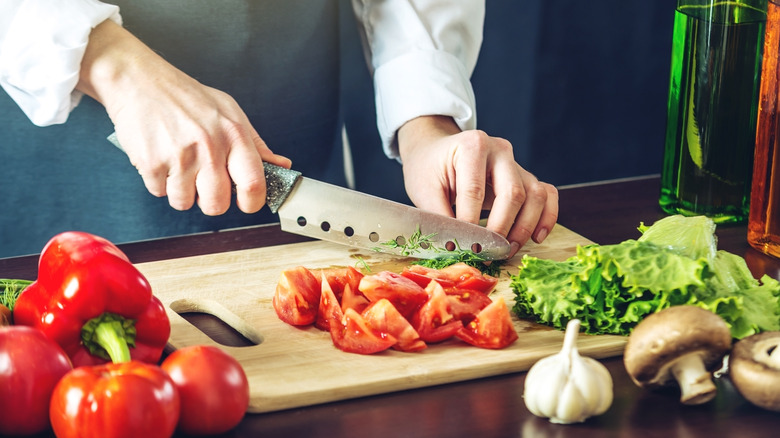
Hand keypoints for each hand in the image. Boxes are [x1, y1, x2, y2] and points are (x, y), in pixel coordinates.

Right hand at [76, 20, 290, 214]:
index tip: (245, 202)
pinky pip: (159, 192)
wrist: (138, 80)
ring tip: (178, 165)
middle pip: (217, 204)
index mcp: (234, 134)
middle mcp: (209, 146)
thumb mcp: (229, 111)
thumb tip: (281, 166)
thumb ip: (256, 144)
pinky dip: (158, 181)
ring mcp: (179, 156)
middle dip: (210, 201)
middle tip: (203, 184)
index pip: (254, 184)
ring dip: (180, 191)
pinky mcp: (151, 163)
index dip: (251, 202)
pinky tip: (161, 158)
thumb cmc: (186, 96)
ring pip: (185, 202)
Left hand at [398, 116, 557, 256]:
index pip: (475, 190)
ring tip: (507, 250)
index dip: (470, 223)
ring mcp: (516, 163)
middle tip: (488, 253)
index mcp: (472, 146)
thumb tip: (455, 247)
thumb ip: (440, 217)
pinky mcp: (525, 177)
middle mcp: (500, 150)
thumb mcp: (424, 189)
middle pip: (513, 192)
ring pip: (535, 195)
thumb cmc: (429, 169)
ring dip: (524, 228)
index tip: (463, 247)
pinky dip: (547, 217)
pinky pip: (547, 195)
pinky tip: (535, 237)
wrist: (436, 153)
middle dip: (501, 229)